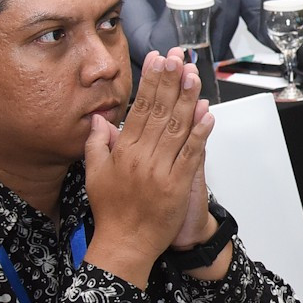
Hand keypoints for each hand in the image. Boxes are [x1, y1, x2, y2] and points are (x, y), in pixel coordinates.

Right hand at [82, 49, 214, 288]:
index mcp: (123, 151)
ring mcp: (161, 169)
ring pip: (177, 128)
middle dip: (170, 81)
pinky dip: (200, 133)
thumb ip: (97, 144)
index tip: (158, 61)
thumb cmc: (111, 211)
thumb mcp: (94, 174)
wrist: (125, 245)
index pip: (139, 109)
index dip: (151, 83)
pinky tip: (208, 114)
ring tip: (194, 75)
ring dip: (188, 100)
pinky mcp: (178, 184)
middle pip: (160, 112)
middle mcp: (142, 156)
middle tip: (179, 57)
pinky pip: (192, 154)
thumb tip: (99, 119)